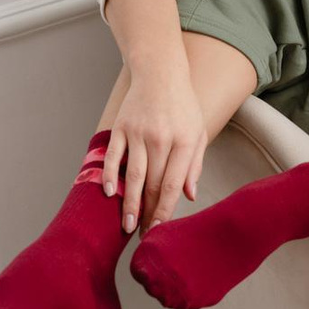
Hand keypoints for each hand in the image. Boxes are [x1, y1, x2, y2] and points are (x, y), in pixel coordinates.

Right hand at [102, 53, 208, 236]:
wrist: (161, 73)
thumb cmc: (183, 106)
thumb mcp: (199, 131)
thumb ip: (194, 164)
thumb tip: (189, 196)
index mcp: (185, 140)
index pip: (173, 184)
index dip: (164, 210)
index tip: (158, 231)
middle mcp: (161, 138)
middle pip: (152, 183)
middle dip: (146, 213)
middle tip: (141, 235)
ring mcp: (139, 132)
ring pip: (133, 175)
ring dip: (128, 203)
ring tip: (127, 225)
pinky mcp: (121, 127)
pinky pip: (114, 156)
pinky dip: (111, 176)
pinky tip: (109, 194)